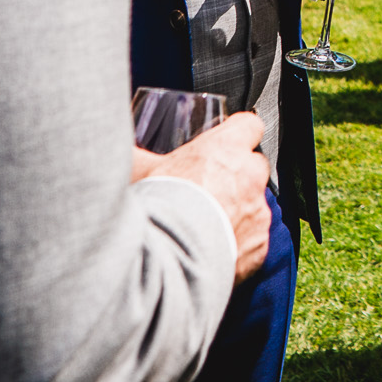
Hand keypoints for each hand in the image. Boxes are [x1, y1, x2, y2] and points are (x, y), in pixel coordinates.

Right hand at [133, 111, 271, 282]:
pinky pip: (254, 239)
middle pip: (253, 166)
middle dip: (237, 177)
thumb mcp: (142, 170)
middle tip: (208, 191)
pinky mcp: (260, 243)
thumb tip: (121, 147)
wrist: (171, 257)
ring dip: (238, 212)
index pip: (249, 124)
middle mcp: (249, 175)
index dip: (238, 135)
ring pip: (254, 205)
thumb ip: (138, 155)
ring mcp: (258, 211)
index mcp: (226, 148)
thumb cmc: (159, 208)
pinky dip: (240, 243)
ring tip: (205, 225)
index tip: (226, 145)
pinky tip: (214, 247)